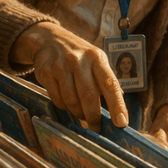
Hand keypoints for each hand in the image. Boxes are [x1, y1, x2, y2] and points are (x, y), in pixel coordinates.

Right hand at [10, 22, 126, 130]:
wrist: (49, 40)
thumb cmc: (80, 57)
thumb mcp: (96, 61)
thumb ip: (106, 82)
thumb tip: (118, 111)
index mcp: (97, 58)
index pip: (110, 84)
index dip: (117, 105)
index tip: (121, 123)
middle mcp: (79, 61)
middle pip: (89, 96)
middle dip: (94, 116)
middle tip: (97, 127)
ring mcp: (60, 66)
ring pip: (71, 101)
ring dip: (79, 113)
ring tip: (82, 114)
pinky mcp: (46, 73)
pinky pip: (57, 99)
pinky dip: (65, 107)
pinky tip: (68, 103)